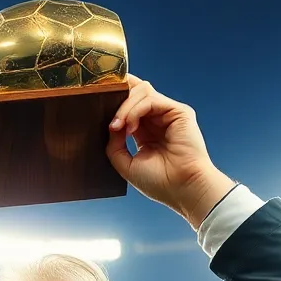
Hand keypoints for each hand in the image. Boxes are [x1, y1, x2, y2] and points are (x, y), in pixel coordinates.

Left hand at [106, 75, 236, 228]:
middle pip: (135, 90)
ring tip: (118, 127)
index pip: (129, 103)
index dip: (115, 99)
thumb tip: (110, 124)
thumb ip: (114, 144)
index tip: (97, 108)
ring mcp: (169, 114)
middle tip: (109, 122)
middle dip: (117, 100)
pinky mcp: (179, 112)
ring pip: (141, 91)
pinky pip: (150, 99)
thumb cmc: (160, 183)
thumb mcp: (126, 164)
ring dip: (124, 108)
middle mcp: (158, 119)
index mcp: (146, 131)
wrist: (183, 190)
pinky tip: (129, 127)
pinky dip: (134, 110)